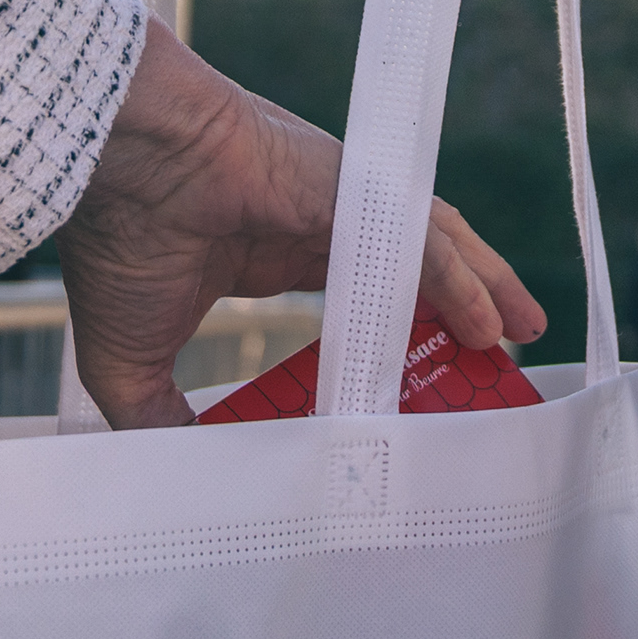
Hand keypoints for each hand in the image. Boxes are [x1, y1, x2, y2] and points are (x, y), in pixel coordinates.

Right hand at [50, 21, 547, 428]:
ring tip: (520, 331)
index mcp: (273, 247)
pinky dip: (460, 280)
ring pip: (431, 247)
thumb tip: (183, 473)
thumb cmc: (118, 242)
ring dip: (480, 289)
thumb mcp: (133, 361)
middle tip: (498, 357)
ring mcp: (344, 202)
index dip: (391, 326)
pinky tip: (489, 321)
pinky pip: (423, 240)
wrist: (117, 165)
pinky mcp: (357, 190)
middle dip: (458, 308)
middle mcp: (320, 220)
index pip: (357, 289)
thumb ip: (162, 420)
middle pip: (411, 267)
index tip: (416, 373)